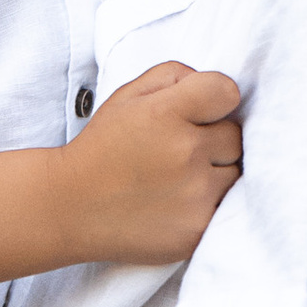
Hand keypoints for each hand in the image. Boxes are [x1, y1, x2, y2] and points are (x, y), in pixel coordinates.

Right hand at [55, 59, 243, 262]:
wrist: (71, 208)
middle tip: (179, 151)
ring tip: (179, 179)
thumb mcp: (127, 96)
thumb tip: (214, 88)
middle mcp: (184, 152)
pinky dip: (210, 205)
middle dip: (212, 140)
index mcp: (165, 113)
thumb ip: (174, 76)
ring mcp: (194, 195)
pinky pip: (227, 207)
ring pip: (235, 173)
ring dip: (215, 174)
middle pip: (234, 136)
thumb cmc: (103, 148)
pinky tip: (180, 203)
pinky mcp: (197, 230)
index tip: (202, 111)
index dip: (217, 99)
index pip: (226, 91)